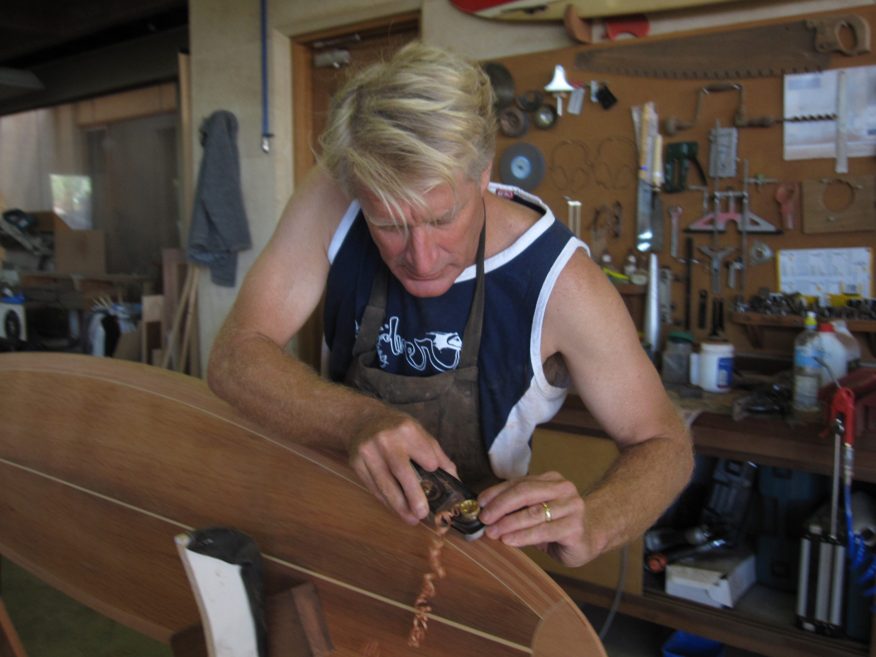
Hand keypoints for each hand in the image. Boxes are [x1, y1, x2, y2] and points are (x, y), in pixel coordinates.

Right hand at [346, 410, 457, 525]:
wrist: (362, 421)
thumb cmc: (397, 429)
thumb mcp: (419, 432)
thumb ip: (436, 454)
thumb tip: (455, 480)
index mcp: (407, 429)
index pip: (424, 454)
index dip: (431, 469)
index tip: (438, 486)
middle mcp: (386, 439)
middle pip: (401, 471)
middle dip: (413, 495)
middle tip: (423, 513)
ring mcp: (368, 452)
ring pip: (385, 484)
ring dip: (399, 505)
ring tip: (411, 519)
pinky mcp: (356, 463)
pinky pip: (373, 487)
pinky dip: (386, 501)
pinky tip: (396, 509)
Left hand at [477, 471, 591, 566]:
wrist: (592, 537)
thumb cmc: (558, 524)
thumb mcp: (537, 511)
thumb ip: (516, 508)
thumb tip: (485, 513)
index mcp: (551, 480)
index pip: (518, 483)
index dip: (496, 492)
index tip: (479, 503)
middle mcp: (563, 489)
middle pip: (525, 492)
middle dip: (501, 506)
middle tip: (484, 518)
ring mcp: (572, 508)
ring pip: (533, 512)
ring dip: (508, 523)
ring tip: (492, 532)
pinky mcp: (575, 528)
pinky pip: (543, 531)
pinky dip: (522, 536)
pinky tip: (508, 541)